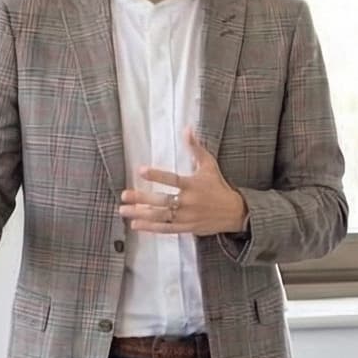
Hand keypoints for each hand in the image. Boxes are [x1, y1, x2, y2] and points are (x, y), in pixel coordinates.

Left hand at [120, 128, 250, 237]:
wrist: (233, 212)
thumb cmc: (218, 186)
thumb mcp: (209, 164)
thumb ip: (195, 148)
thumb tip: (187, 129)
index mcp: (193, 185)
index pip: (172, 179)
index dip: (157, 175)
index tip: (141, 170)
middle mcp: (189, 202)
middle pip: (162, 200)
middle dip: (142, 198)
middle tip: (125, 195)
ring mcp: (187, 217)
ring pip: (161, 216)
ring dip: (141, 214)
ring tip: (124, 210)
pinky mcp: (187, 228)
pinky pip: (166, 229)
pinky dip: (151, 228)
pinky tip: (136, 225)